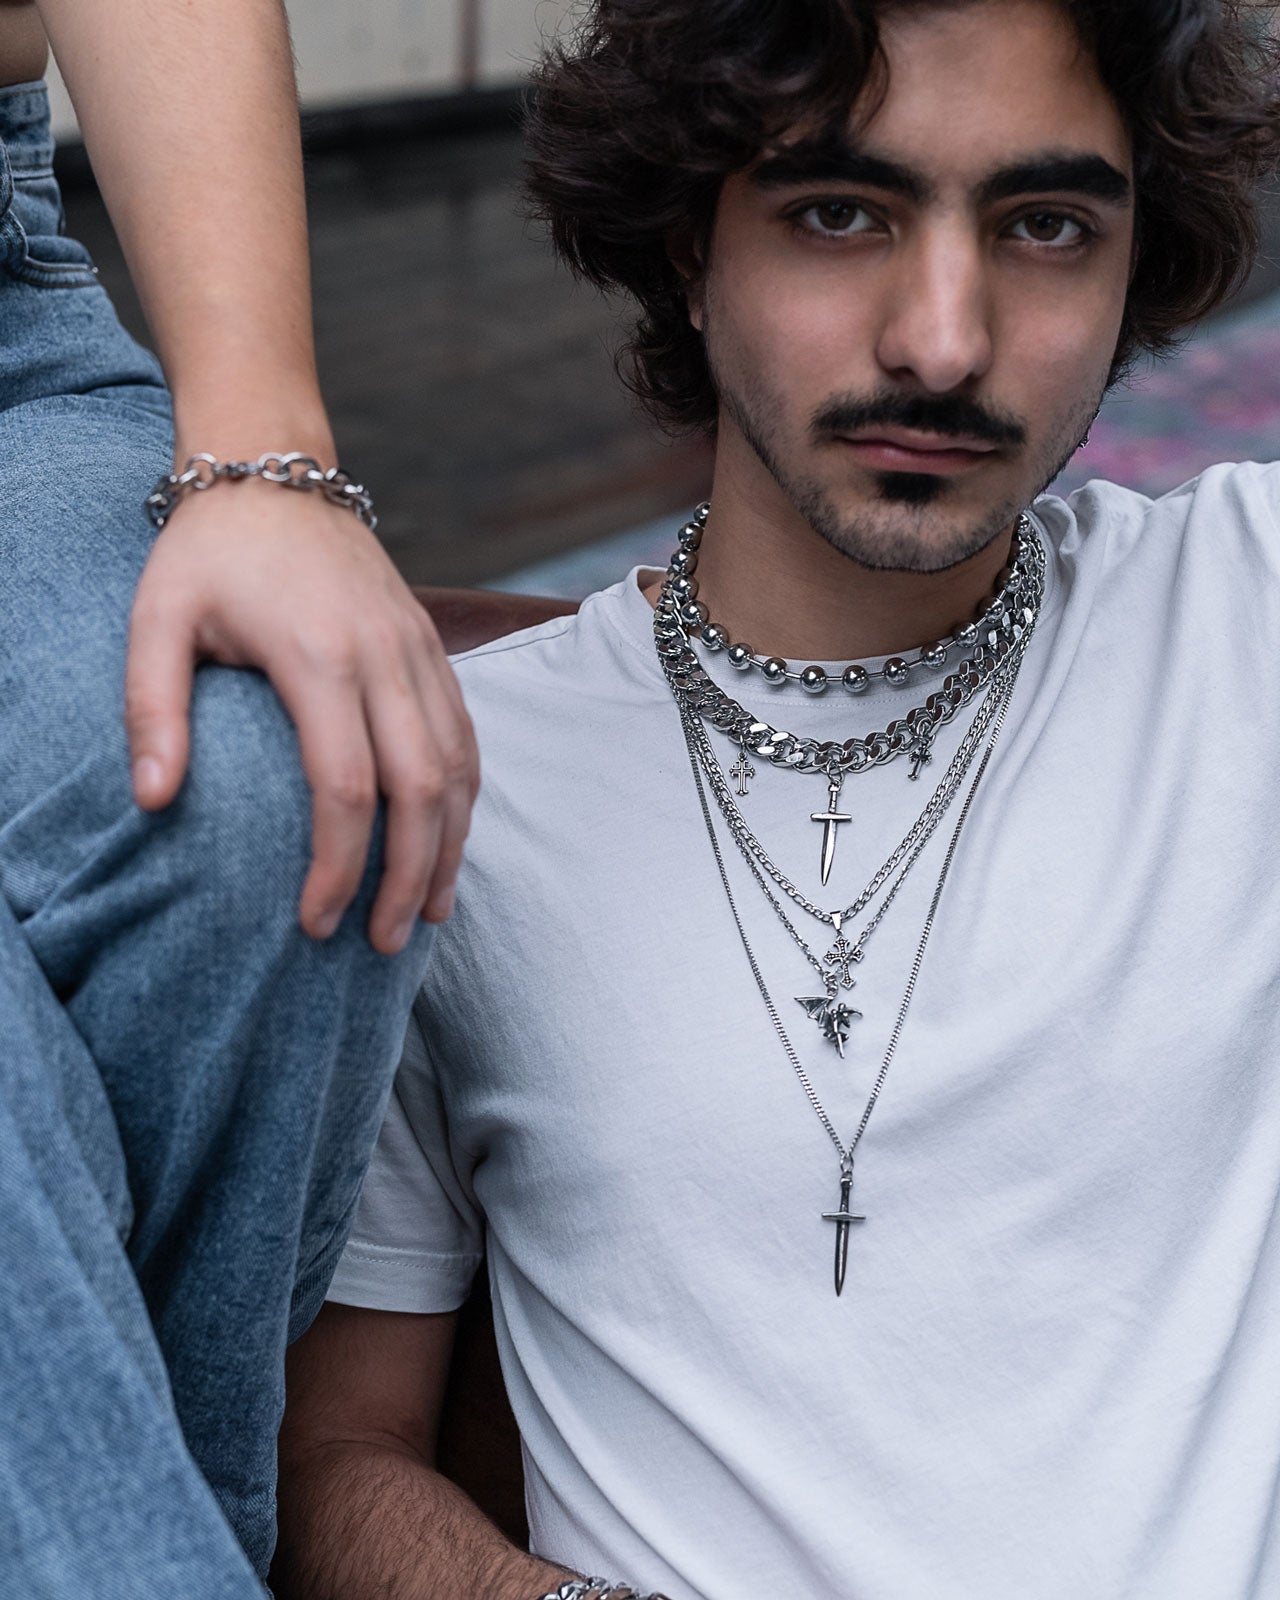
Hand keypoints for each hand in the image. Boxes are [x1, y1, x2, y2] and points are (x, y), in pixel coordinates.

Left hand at [125, 479, 477, 952]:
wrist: (278, 471)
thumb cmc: (210, 555)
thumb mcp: (156, 620)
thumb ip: (153, 710)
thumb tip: (153, 803)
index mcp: (320, 654)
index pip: (346, 786)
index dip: (337, 866)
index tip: (313, 921)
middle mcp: (386, 655)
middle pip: (420, 789)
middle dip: (407, 877)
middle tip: (381, 944)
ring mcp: (419, 650)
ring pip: (458, 767)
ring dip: (449, 848)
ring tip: (427, 914)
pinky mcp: (432, 648)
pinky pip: (466, 736)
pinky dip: (463, 799)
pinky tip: (447, 843)